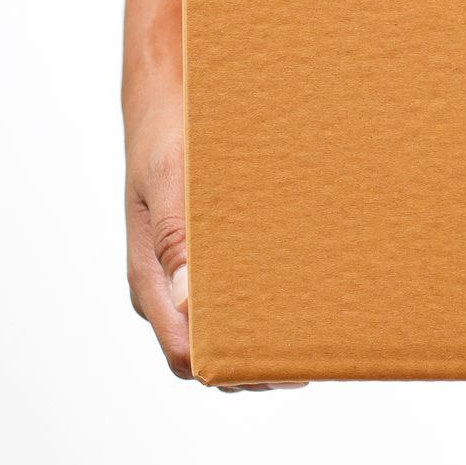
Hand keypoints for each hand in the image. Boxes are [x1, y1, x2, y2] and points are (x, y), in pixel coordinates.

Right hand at [124, 70, 303, 391]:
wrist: (167, 95)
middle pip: (209, 351)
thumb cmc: (168, 132)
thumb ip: (178, 240)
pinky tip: (304, 292)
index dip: (233, 369)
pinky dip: (263, 301)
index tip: (283, 366)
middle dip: (255, 360)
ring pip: (222, 326)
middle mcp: (165, 285)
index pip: (188, 354)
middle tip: (313, 355)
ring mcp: (182, 272)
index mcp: (150, 278)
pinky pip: (232, 291)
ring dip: (261, 333)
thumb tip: (192, 302)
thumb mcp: (171, 178)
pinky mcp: (203, 252)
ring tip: (315, 328)